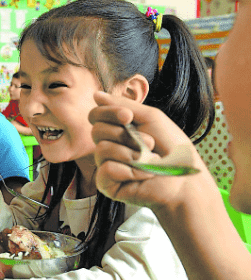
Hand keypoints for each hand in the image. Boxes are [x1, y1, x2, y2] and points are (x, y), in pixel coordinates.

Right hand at [90, 92, 205, 210]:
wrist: (184, 178)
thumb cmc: (172, 147)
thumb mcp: (150, 118)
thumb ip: (121, 105)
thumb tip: (96, 95)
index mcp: (117, 129)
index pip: (95, 116)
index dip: (108, 113)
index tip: (128, 117)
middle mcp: (109, 146)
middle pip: (97, 131)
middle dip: (125, 135)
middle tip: (149, 143)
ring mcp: (107, 165)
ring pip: (102, 150)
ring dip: (130, 154)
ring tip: (149, 161)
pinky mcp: (107, 184)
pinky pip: (105, 170)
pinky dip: (128, 171)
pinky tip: (142, 176)